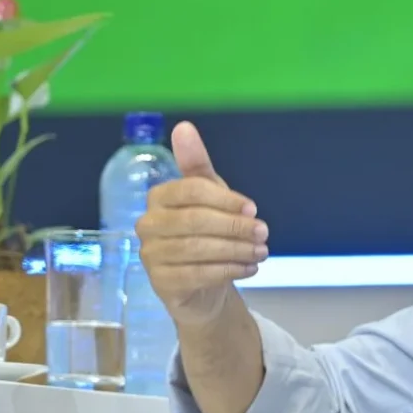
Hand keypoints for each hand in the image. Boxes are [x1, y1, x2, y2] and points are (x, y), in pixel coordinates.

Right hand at [136, 122, 267, 327]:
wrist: (202, 285)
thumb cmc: (206, 233)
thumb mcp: (210, 197)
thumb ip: (197, 165)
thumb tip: (184, 127)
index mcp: (159, 197)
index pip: (192, 190)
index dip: (226, 199)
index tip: (253, 209)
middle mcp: (148, 224)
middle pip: (196, 220)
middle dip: (235, 227)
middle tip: (264, 233)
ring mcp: (151, 255)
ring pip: (198, 249)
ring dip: (236, 250)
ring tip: (261, 252)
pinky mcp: (161, 282)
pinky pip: (197, 274)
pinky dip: (229, 270)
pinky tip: (249, 268)